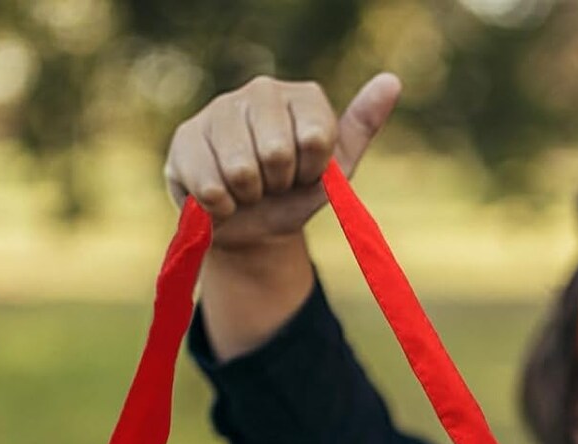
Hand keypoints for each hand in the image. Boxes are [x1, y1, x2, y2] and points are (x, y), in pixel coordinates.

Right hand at [163, 73, 401, 251]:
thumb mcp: (335, 171)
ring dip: (249, 196)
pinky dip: (221, 206)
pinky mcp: (185, 138)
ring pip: (241, 170)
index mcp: (301, 97)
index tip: (306, 173)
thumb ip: (361, 127)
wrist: (252, 229)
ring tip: (249, 189)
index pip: (315, 137)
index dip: (311, 171)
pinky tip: (222, 196)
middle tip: (274, 183)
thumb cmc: (296, 196)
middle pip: (276, 152)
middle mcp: (259, 91)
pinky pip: (210, 185)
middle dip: (278, 183)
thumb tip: (391, 81)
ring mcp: (218, 110)